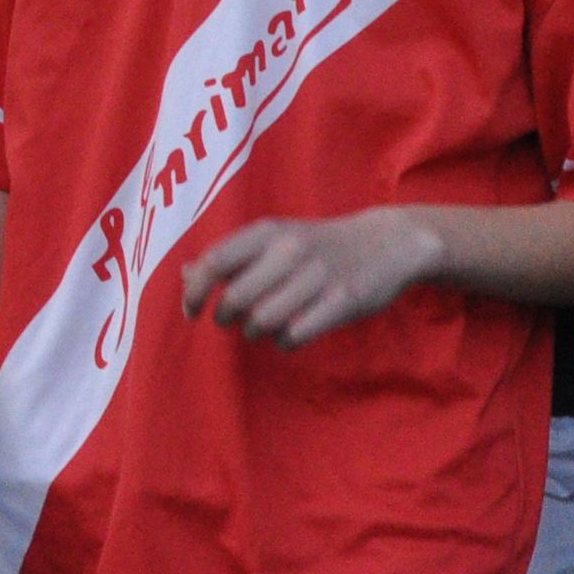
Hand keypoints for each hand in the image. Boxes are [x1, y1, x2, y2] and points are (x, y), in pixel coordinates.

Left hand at [179, 210, 445, 346]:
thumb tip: (185, 274)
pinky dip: (285, 342)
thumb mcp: (276, 236)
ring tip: (263, 327)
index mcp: (268, 231)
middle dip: (227, 319)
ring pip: (263, 322)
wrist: (388, 242)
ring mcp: (317, 276)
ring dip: (256, 333)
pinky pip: (294, 336)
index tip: (192, 312)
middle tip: (233, 321)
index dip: (195, 292)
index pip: (214, 263)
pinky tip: (290, 333)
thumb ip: (232, 255)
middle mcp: (290, 250)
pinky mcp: (341, 301)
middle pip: (235, 300)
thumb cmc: (319, 244)